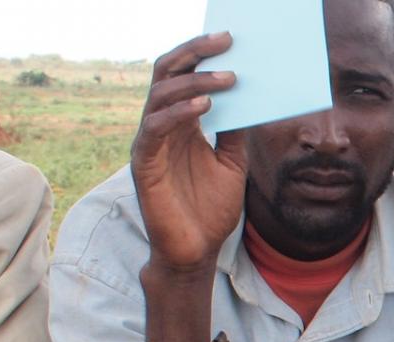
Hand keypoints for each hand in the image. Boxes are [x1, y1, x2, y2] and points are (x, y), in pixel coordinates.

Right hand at [132, 33, 248, 274]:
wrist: (197, 250)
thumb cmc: (210, 208)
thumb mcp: (232, 162)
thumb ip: (235, 131)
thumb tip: (249, 96)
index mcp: (180, 122)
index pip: (183, 75)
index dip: (200, 54)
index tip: (230, 38)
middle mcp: (160, 125)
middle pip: (168, 74)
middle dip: (195, 53)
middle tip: (226, 41)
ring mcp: (149, 142)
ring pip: (160, 95)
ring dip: (196, 82)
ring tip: (229, 78)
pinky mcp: (143, 163)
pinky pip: (155, 128)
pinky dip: (180, 113)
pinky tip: (206, 106)